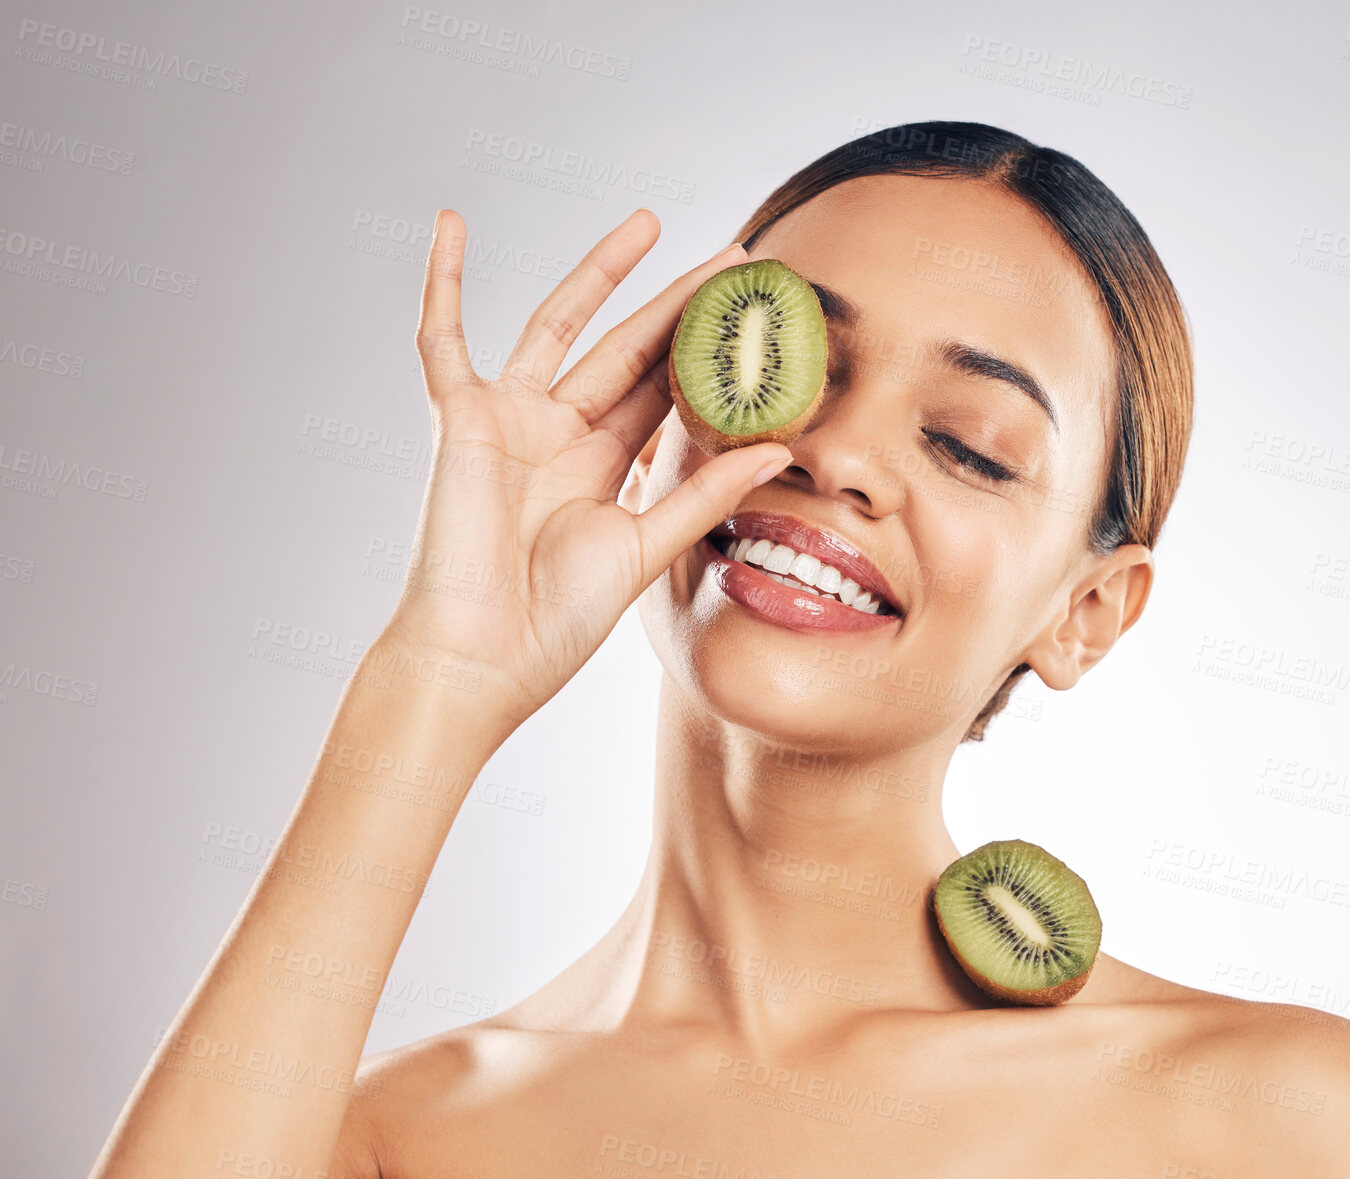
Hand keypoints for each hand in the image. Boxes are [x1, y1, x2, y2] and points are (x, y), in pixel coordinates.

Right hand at [380, 208, 790, 728]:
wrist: (482, 656)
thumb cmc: (556, 619)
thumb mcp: (644, 547)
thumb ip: (703, 494)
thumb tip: (778, 449)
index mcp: (605, 469)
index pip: (667, 392)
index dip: (711, 354)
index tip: (760, 318)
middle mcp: (561, 436)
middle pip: (629, 348)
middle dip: (681, 303)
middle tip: (736, 255)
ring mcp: (509, 421)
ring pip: (559, 324)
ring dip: (600, 272)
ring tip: (651, 221)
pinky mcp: (460, 418)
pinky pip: (441, 338)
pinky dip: (443, 282)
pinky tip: (452, 223)